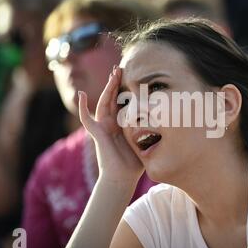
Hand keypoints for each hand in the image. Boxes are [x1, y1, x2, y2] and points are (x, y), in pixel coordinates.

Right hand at [79, 66, 143, 185]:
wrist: (122, 178)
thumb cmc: (134, 164)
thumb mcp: (144, 141)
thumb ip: (149, 130)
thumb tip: (166, 119)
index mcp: (121, 124)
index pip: (122, 102)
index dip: (125, 89)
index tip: (132, 76)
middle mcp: (111, 124)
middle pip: (112, 99)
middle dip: (116, 83)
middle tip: (120, 68)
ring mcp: (103, 127)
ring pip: (103, 103)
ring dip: (107, 88)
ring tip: (113, 73)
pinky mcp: (97, 133)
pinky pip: (86, 119)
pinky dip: (82, 107)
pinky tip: (81, 95)